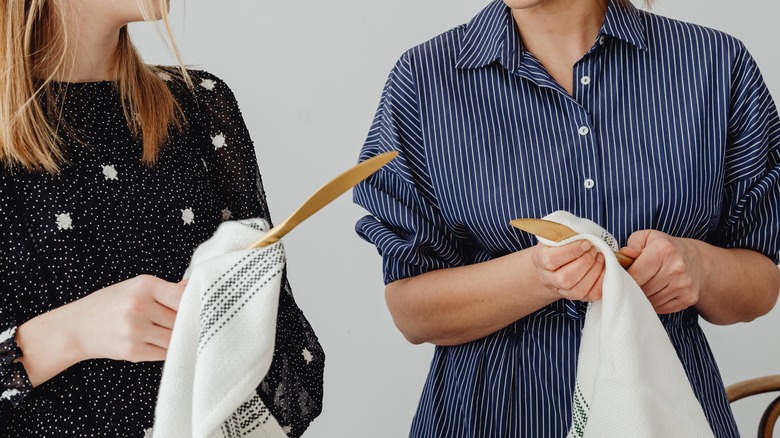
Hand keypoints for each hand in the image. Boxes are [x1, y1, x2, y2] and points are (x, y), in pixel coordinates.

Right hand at [69, 275, 185, 361]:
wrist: (77, 327)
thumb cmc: (111, 303)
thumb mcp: (136, 287)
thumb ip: (167, 289)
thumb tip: (194, 286)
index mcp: (145, 286)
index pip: (183, 296)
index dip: (195, 305)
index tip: (201, 309)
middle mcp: (139, 306)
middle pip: (181, 319)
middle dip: (189, 323)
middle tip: (194, 326)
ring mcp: (135, 330)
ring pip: (175, 338)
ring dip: (180, 339)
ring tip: (180, 336)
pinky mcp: (132, 351)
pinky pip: (164, 353)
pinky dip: (168, 350)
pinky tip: (164, 345)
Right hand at [531, 240, 605, 301]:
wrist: (553, 263)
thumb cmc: (558, 245)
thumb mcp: (556, 235)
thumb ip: (567, 233)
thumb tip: (586, 233)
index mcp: (539, 259)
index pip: (552, 259)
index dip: (572, 251)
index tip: (586, 242)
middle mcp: (547, 279)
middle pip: (565, 278)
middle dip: (585, 262)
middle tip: (593, 250)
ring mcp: (561, 291)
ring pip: (578, 290)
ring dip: (594, 271)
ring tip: (600, 257)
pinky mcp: (576, 297)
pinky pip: (591, 295)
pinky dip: (601, 281)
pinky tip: (604, 268)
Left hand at [621, 230, 701, 313]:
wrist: (696, 259)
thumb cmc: (665, 248)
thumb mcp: (647, 237)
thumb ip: (632, 245)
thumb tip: (624, 255)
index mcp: (663, 250)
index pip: (636, 275)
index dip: (623, 279)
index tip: (619, 279)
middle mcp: (676, 268)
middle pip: (643, 290)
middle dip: (632, 288)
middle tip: (629, 283)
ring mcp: (684, 285)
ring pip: (651, 301)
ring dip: (642, 297)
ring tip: (642, 287)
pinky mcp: (689, 298)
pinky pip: (662, 308)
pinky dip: (654, 304)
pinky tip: (653, 293)